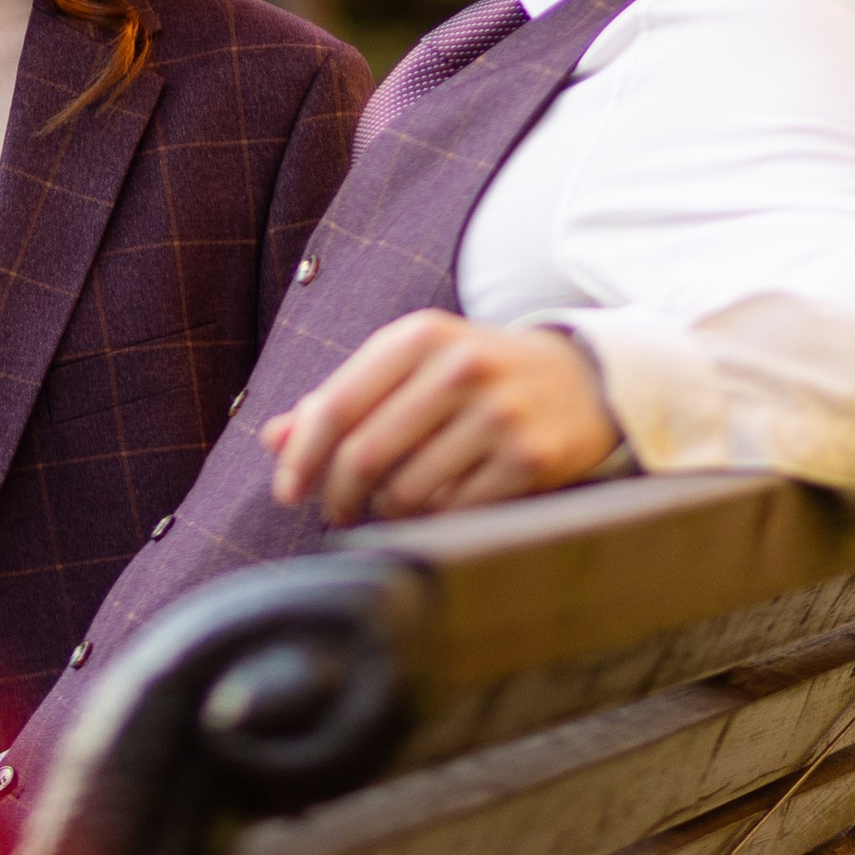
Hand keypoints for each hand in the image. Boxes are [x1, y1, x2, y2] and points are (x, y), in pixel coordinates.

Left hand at [260, 311, 619, 524]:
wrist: (581, 379)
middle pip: (365, 455)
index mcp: (420, 336)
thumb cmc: (474, 376)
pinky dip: (437, 517)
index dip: (302, 456)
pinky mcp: (529, 460)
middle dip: (339, 494)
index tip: (287, 490)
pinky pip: (454, 512)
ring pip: (406, 491)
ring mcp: (499, 414)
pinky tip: (444, 500)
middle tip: (337, 509)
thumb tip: (273, 439)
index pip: (337, 405)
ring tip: (399, 497)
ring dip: (390, 507)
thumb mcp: (411, 367)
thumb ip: (343, 398)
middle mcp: (460, 368)